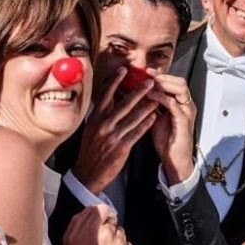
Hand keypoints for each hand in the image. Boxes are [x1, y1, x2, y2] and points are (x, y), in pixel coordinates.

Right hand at [61, 204, 133, 244]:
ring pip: (120, 233)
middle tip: (99, 241)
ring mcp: (120, 244)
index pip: (102, 209)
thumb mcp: (70, 238)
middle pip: (112, 222)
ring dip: (114, 239)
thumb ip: (80, 219)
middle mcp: (108, 234)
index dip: (101, 215)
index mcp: (92, 228)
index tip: (100, 220)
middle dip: (107, 229)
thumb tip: (91, 209)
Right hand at [73, 67, 158, 193]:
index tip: (124, 70)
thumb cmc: (91, 150)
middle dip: (139, 91)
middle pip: (124, 103)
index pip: (106, 95)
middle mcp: (103, 125)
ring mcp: (113, 136)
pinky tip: (154, 117)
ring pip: (133, 117)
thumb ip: (100, 114)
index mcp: (95, 118)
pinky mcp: (121, 147)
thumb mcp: (91, 129)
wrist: (88, 173)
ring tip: (157, 97)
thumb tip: (109, 99)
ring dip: (147, 106)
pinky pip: (137, 132)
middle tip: (150, 82)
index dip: (115, 81)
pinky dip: (147, 124)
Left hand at [146, 70, 195, 184]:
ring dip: (163, 83)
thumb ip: (149, 106)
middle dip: (162, 76)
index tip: (145, 71)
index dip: (160, 75)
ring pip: (179, 88)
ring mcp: (186, 112)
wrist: (174, 159)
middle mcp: (185, 105)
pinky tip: (151, 95)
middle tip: (147, 73)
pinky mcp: (183, 120)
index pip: (173, 83)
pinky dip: (162, 97)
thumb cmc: (166, 141)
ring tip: (149, 82)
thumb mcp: (155, 119)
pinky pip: (173, 104)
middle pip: (179, 81)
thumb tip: (135, 94)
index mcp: (180, 104)